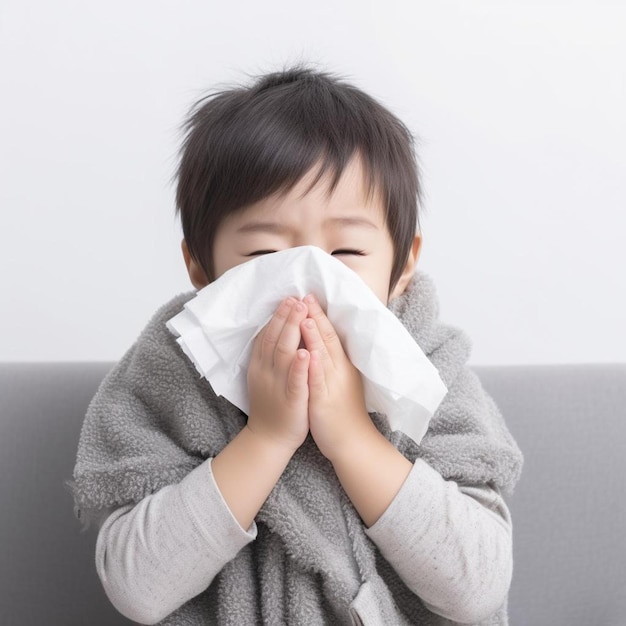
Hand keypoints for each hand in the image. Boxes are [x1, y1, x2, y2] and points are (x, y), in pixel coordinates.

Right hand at [246, 297, 310, 452]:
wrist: (269, 439)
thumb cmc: (272, 404)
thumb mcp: (265, 376)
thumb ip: (269, 355)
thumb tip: (276, 330)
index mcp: (261, 365)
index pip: (268, 335)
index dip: (278, 316)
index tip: (288, 298)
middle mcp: (266, 372)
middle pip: (275, 338)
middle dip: (286, 317)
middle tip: (295, 298)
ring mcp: (278, 385)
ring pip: (284, 353)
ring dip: (293, 331)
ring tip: (301, 312)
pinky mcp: (292, 400)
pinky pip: (296, 381)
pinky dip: (301, 366)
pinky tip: (307, 352)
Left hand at [300, 294, 375, 460]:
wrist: (353, 442)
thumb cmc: (344, 410)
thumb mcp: (341, 380)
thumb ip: (333, 360)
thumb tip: (322, 342)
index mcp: (341, 365)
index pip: (329, 334)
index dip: (319, 315)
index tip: (309, 297)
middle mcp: (339, 371)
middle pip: (327, 339)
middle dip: (315, 316)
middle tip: (305, 296)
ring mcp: (333, 386)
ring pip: (323, 356)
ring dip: (315, 336)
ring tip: (306, 316)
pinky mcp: (325, 402)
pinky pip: (318, 382)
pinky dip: (314, 367)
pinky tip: (308, 355)